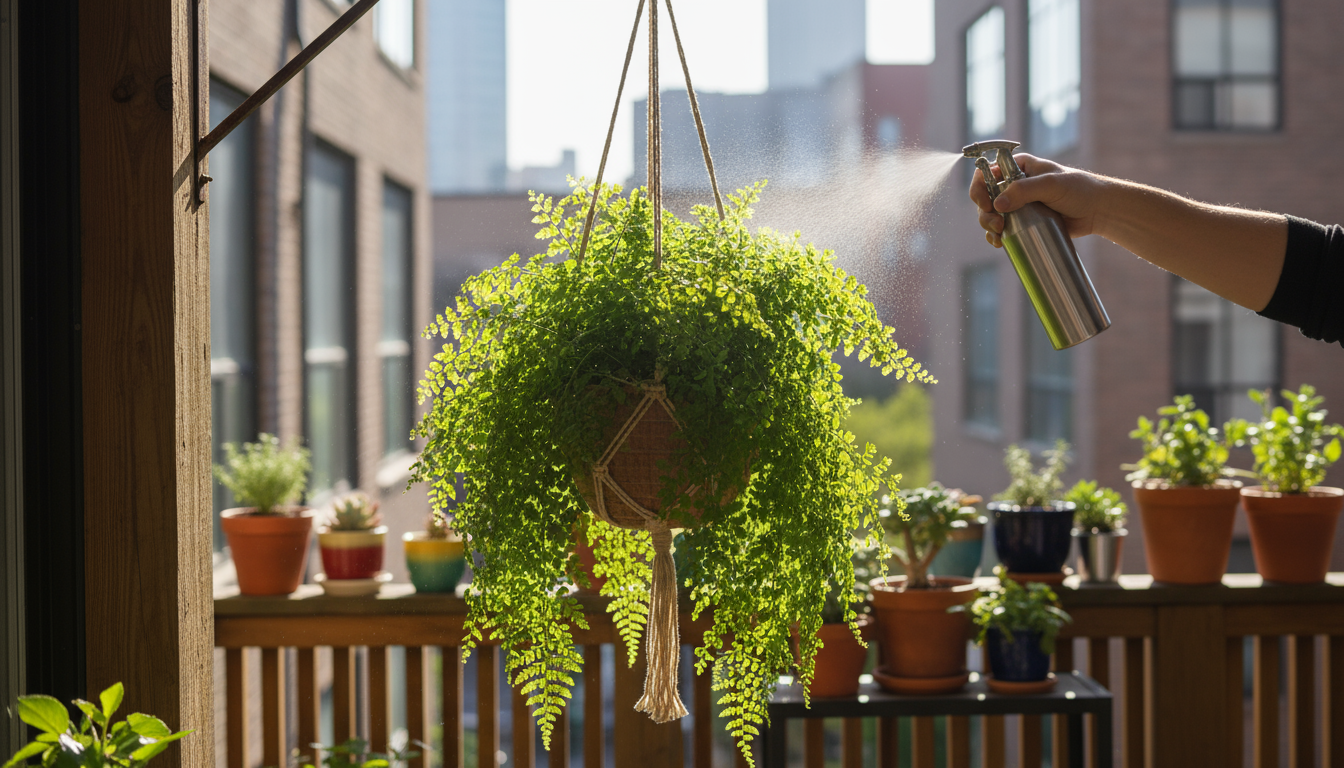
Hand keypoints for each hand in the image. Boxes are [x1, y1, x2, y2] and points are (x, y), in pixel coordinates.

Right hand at [970, 153, 1106, 247]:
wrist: (1097, 211)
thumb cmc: (1079, 190)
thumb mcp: (1052, 185)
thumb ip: (1025, 190)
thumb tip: (997, 204)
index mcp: (1018, 168)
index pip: (987, 173)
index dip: (979, 187)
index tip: (985, 203)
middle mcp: (1014, 184)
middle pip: (985, 197)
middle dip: (984, 212)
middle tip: (996, 225)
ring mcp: (1018, 204)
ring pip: (991, 214)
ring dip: (988, 226)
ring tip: (998, 235)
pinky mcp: (1023, 221)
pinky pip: (1002, 228)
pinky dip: (996, 236)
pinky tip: (999, 242)